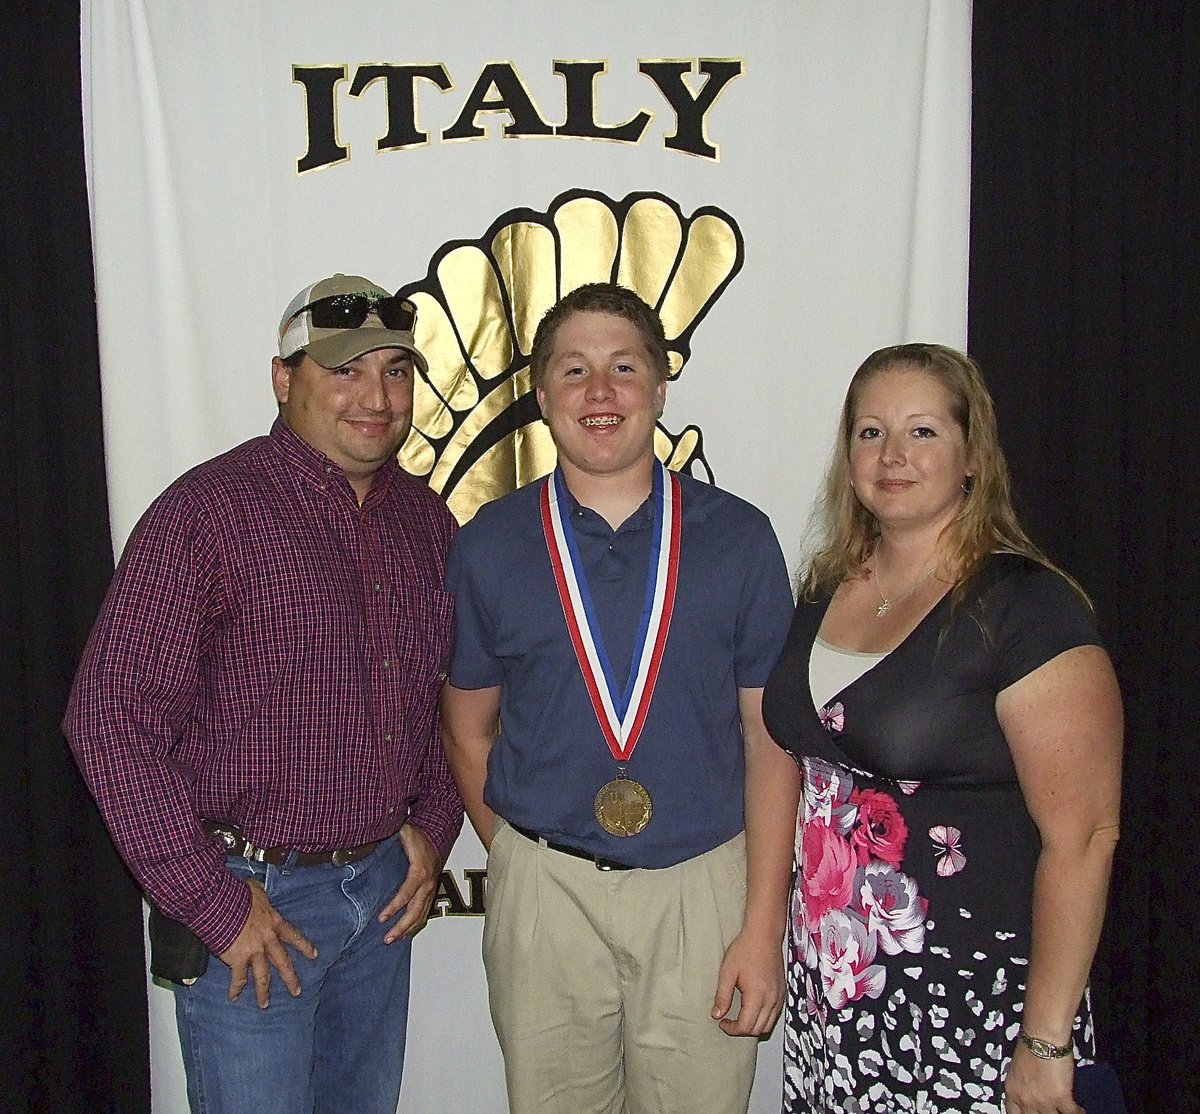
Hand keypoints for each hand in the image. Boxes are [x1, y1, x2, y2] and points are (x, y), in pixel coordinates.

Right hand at [218, 878, 316, 1007]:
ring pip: (263, 977)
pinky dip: (235, 989)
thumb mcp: (255, 889)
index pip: (293, 935)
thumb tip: (256, 889)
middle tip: (296, 991)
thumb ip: (259, 894)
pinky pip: (238, 978)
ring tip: (265, 1004)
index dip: (304, 946)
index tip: (314, 955)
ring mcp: (254, 952)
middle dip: (290, 978)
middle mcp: (267, 940)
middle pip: (283, 962)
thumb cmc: (238, 893)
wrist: (222, 903)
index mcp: (273, 922)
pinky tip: (234, 997)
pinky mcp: (238, 960)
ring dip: (264, 992)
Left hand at [377, 823, 442, 942]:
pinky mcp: (431, 891)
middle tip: (386, 939)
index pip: (406, 893)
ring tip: (393, 939)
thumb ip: (390, 836)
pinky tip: (406, 932)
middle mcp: (428, 883)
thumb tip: (367, 840)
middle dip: (401, 927)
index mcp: (420, 871)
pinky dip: (415, 924)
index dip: (394, 907)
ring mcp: (431, 889)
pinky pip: (425, 912)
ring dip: (408, 929)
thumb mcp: (405, 832)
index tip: (381, 918)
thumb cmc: (419, 835)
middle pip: (416, 911)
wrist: (438, 833)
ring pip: (422, 915)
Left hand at [710, 927, 784, 1036]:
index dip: (731, 1029)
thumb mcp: (727, 972)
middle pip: (758, 1029)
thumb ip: (722, 996)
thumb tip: (717, 1015)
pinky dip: (764, 1018)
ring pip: (769, 1024)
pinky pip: (775, 1014)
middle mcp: (772, 1000)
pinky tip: (753, 1008)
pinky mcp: (782, 991)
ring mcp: (779, 996)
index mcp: (757, 997)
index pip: (746, 1026)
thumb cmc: (745, 949)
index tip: (722, 1023)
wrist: (764, 934)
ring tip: (740, 1017)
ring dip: (754, 1026)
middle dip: (742, 1030)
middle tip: (729, 1021)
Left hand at [1003, 1042, 1080, 1113]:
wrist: (1043, 1038)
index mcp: (1012, 1091)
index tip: (1033, 1113)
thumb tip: (1032, 1093)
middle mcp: (1025, 1100)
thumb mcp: (1019, 1070)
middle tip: (1053, 1111)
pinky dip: (1078, 1112)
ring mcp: (1043, 1102)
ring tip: (1068, 1111)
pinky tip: (1080, 1109)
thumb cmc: (1030, 1046)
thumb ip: (1024, 1086)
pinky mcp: (1060, 1098)